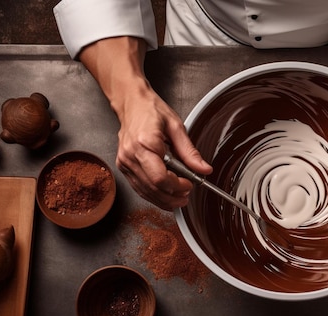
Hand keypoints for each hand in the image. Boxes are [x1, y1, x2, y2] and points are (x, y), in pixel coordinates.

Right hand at [79, 37, 211, 209]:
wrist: (131, 103)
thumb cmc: (151, 111)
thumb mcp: (177, 127)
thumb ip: (190, 152)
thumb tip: (204, 169)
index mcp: (145, 143)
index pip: (160, 177)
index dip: (177, 186)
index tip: (190, 184)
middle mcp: (131, 155)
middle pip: (153, 188)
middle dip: (172, 196)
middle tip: (187, 195)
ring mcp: (124, 162)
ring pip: (145, 191)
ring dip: (164, 199)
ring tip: (180, 197)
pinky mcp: (123, 166)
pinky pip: (139, 187)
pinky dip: (154, 194)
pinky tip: (166, 194)